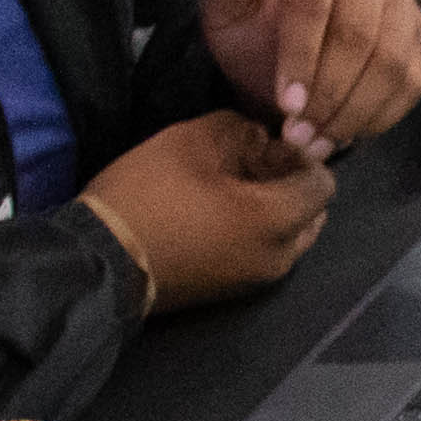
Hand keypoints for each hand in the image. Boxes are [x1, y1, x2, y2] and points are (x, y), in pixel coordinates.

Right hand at [82, 110, 334, 314]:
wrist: (97, 261)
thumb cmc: (149, 196)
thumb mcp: (191, 141)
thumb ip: (238, 130)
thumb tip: (258, 137)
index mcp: (278, 222)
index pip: (323, 182)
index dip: (299, 154)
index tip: (265, 141)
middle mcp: (279, 258)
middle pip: (310, 211)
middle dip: (288, 181)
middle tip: (249, 160)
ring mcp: (255, 280)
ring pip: (288, 235)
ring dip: (272, 206)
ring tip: (230, 183)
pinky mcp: (231, 290)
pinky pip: (262, 252)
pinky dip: (254, 229)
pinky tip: (217, 208)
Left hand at [197, 0, 420, 158]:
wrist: (280, 49)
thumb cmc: (250, 27)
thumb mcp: (225, 5)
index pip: (315, 3)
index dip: (301, 58)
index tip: (284, 104)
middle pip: (360, 35)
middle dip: (329, 94)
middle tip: (301, 134)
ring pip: (391, 61)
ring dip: (355, 111)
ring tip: (320, 141)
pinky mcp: (419, 33)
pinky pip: (413, 79)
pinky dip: (380, 115)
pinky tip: (347, 131)